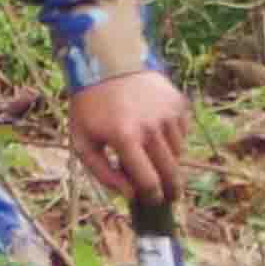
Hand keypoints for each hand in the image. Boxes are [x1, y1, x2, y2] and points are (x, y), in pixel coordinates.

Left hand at [70, 66, 189, 205]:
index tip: (152, 202)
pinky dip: (171, 138)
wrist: (106, 63)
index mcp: (125, 137)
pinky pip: (182, 134)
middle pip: (171, 174)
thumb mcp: (82, 139)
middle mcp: (151, 127)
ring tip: (148, 149)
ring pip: (178, 154)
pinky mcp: (179, 104)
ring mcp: (168, 115)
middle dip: (171, 190)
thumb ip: (103, 172)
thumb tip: (130, 195)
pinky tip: (154, 127)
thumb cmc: (90, 106)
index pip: (149, 182)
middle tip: (168, 196)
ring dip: (167, 159)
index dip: (153, 198)